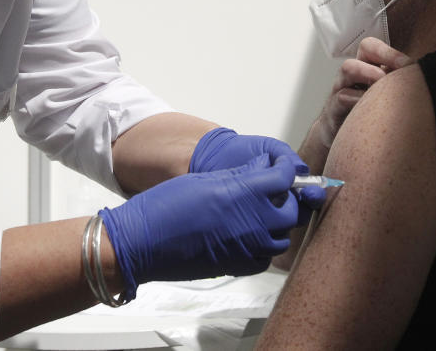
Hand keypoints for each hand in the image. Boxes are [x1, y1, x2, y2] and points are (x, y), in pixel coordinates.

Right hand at [100, 155, 299, 298]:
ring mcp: (250, 248)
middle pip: (292, 210)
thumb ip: (242, 175)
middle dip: (286, 198)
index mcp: (247, 193)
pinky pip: (266, 258)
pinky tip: (249, 236)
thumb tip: (264, 168)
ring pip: (282, 237)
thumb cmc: (168, 206)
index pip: (285, 177)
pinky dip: (264, 247)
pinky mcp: (240, 267)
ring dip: (277, 224)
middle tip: (273, 191)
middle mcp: (256, 222)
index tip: (281, 168)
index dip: (286, 170)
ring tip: (260, 214)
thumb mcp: (207, 179)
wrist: (144, 242)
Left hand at [190, 128, 325, 224]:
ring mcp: (264, 217)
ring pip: (284, 228)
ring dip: (285, 219)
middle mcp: (280, 203)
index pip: (310, 197)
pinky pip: (262, 236)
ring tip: (276, 207)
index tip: (309, 192)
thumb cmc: (242, 150)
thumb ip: (287, 156)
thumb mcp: (268, 148)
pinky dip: (264, 230)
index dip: (314, 196)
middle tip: (298, 199)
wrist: (213, 157)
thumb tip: (302, 170)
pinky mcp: (248, 228)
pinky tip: (259, 219)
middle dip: (303, 208)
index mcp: (289, 185)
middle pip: (301, 215)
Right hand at [311, 38, 413, 154]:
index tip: (410, 64)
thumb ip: (396, 85)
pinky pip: (341, 97)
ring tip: (382, 82)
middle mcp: (354, 73)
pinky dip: (356, 100)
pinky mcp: (333, 108)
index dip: (392, 52)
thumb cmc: (365, 113)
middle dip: (383, 55)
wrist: (339, 135)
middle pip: (364, 48)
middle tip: (399, 68)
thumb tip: (424, 81)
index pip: (376, 47)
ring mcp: (341, 88)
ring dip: (368, 72)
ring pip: (348, 68)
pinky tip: (367, 107)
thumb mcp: (381, 96)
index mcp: (368, 66)